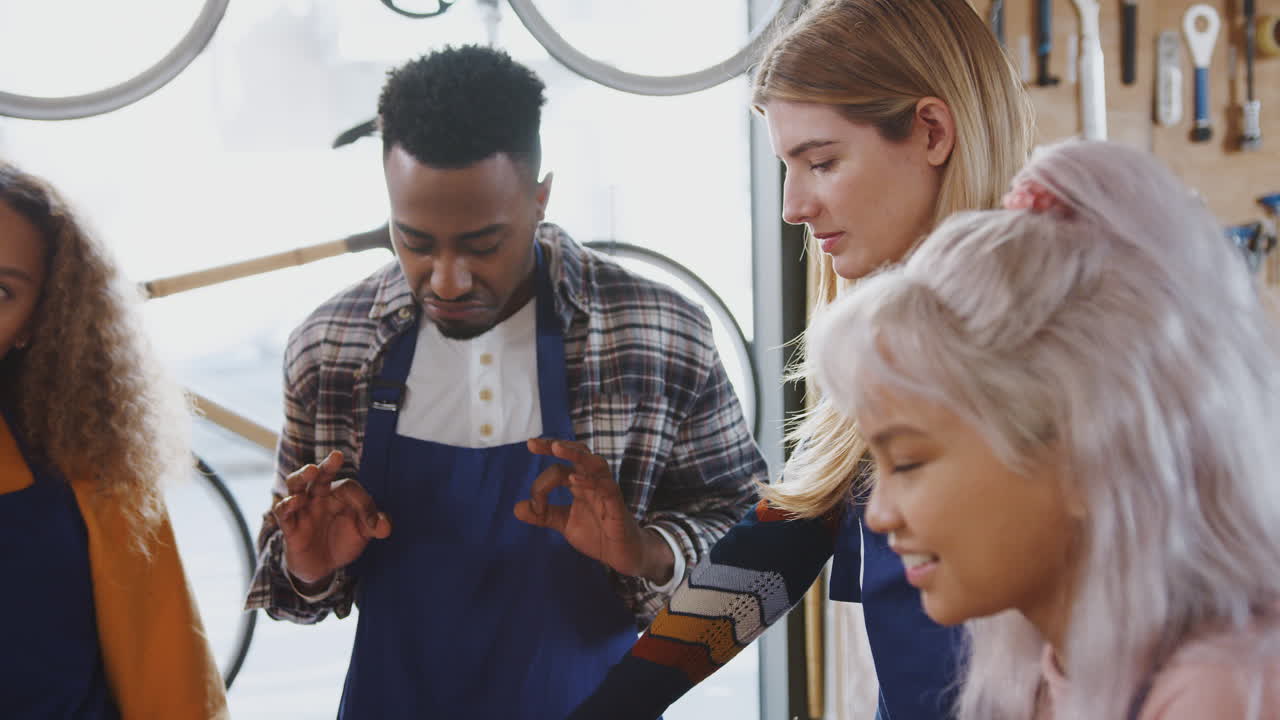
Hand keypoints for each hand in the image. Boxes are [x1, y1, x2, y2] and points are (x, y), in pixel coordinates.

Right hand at [272, 450, 391, 584]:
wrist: (321, 566)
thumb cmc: (341, 541)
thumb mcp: (362, 534)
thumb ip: (374, 526)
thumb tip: (385, 528)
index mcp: (338, 495)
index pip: (349, 488)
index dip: (364, 504)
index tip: (373, 525)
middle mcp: (319, 497)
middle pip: (320, 476)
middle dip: (328, 466)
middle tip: (337, 456)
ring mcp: (303, 510)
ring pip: (296, 486)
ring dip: (302, 476)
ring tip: (311, 470)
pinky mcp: (290, 527)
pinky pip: (283, 512)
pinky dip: (286, 505)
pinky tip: (294, 501)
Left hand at [514, 439, 673, 582]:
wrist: (623, 555)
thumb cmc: (598, 535)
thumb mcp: (564, 523)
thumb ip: (543, 515)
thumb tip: (516, 507)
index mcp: (580, 484)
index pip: (560, 467)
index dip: (542, 479)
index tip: (532, 475)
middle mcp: (593, 482)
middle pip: (579, 453)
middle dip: (557, 446)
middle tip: (534, 443)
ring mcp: (607, 492)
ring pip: (595, 463)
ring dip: (576, 454)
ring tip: (557, 449)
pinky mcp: (617, 506)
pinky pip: (607, 488)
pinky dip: (591, 482)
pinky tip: (574, 480)